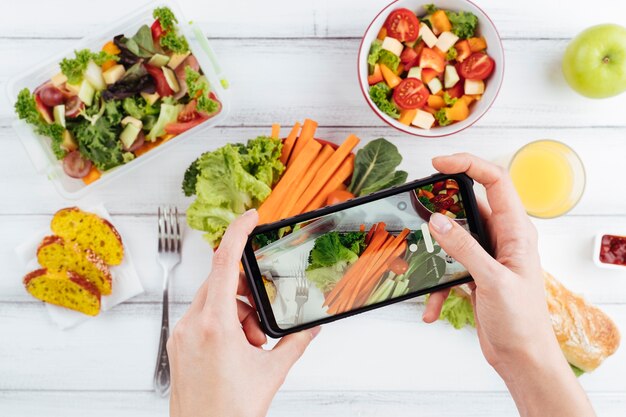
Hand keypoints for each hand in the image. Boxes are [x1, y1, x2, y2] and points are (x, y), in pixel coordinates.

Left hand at [168, 209, 319, 416]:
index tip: (251, 217)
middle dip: (247, 295)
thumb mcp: (271, 372)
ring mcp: (181, 334)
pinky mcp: (179, 344)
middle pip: (222, 283)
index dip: (238, 233)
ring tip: (250, 346)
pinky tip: (237, 350)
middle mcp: (192, 325)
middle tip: (261, 325)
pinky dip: (224, 324)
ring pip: (213, 301)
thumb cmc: (228, 412)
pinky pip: (204, 318)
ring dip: (238, 313)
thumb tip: (310, 327)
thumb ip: (294, 343)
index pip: (224, 263)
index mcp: (215, 325)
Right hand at [422, 154, 594, 416]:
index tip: (439, 164)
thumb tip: (437, 220)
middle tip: (419, 206)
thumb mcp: (492, 280)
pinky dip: (437, 284)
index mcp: (516, 231)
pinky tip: (432, 306)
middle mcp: (503, 238)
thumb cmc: (522, 322)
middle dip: (442, 207)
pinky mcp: (476, 274)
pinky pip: (449, 266)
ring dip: (436, 252)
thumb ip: (464, 248)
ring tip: (421, 263)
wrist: (522, 358)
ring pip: (454, 237)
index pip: (496, 182)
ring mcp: (488, 256)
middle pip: (469, 205)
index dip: (468, 165)